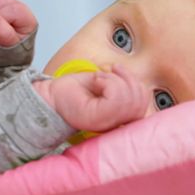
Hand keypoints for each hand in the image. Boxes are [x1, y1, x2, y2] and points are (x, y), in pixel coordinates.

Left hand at [32, 65, 148, 131]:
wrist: (51, 95)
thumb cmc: (75, 90)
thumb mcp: (105, 84)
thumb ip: (124, 87)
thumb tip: (138, 83)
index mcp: (120, 118)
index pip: (144, 105)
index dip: (137, 85)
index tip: (117, 70)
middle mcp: (116, 125)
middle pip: (140, 100)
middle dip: (126, 79)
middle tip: (105, 73)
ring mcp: (107, 124)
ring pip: (130, 98)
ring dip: (115, 79)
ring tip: (99, 78)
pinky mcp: (97, 119)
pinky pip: (116, 98)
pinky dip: (108, 82)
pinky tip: (96, 81)